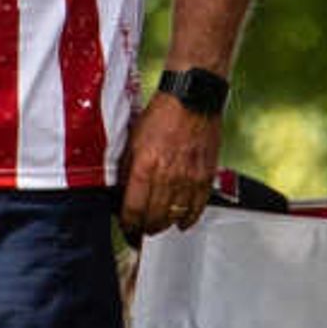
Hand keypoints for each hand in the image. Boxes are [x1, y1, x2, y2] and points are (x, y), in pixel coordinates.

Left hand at [117, 91, 221, 239]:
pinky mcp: (206, 176)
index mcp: (145, 166)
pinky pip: (198, 207)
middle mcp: (168, 175)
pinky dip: (189, 218)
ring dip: (165, 225)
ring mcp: (189, 178)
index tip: (127, 225)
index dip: (128, 222)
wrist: (192, 99)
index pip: (134, 208)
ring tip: (159, 225)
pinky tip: (182, 222)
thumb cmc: (161, 114)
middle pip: (155, 217)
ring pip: (175, 216)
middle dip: (145, 227)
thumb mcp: (133, 139)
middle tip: (141, 229)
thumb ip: (126, 168)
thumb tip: (120, 190)